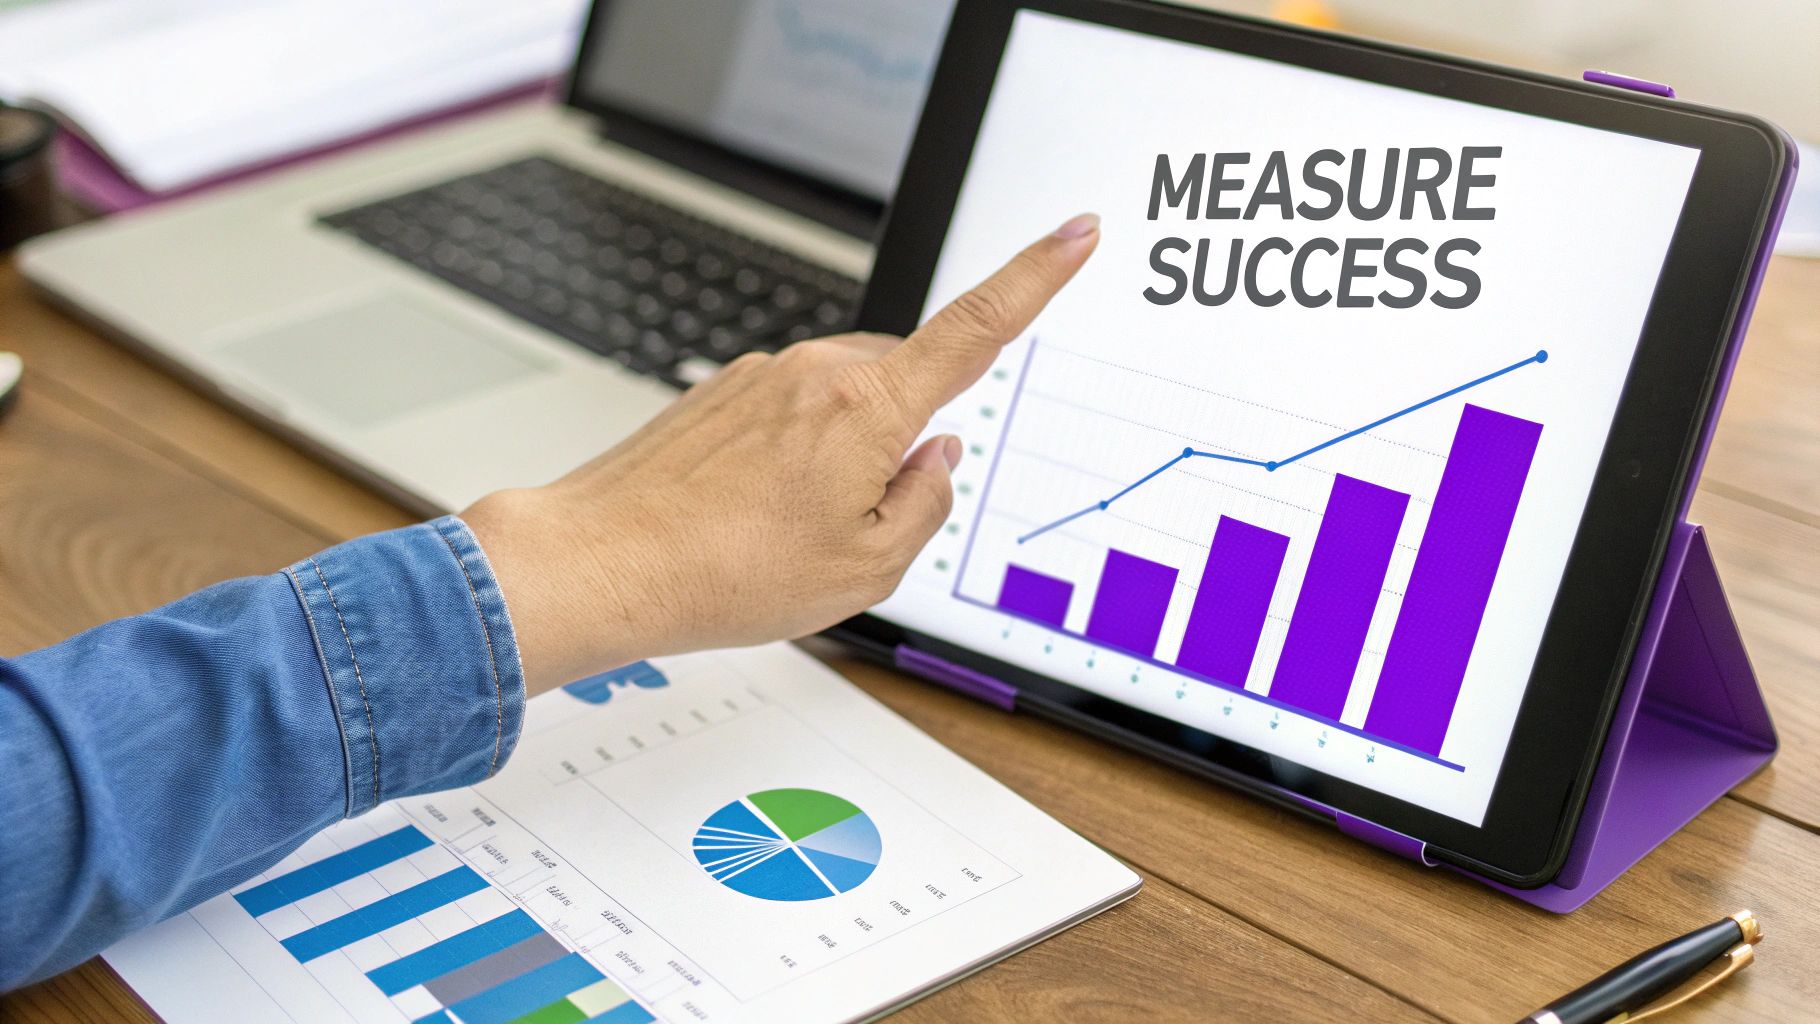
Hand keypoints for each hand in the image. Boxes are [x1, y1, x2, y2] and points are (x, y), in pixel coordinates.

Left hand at [465, 214, 1101, 693]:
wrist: (603, 561)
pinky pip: (792, 412)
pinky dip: (793, 456)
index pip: (976, 330)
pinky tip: (752, 513)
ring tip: (786, 530)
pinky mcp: (725, 389)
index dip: (1037, 277)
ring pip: (846, 403)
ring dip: (843, 456)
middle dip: (903, 442)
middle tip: (853, 524)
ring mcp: (763, 375)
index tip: (1075, 234)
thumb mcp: (866, 569)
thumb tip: (939, 456)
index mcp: (866, 408)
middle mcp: (816, 371)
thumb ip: (926, 505)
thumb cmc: (724, 573)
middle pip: (904, 384)